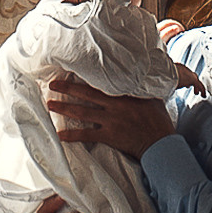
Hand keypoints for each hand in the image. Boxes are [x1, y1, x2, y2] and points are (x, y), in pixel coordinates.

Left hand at [45, 75, 169, 158]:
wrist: (161, 142)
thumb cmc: (158, 119)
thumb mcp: (152, 96)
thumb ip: (141, 87)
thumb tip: (139, 75)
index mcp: (123, 94)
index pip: (100, 82)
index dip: (84, 76)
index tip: (70, 70)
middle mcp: (113, 106)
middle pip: (85, 94)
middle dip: (67, 89)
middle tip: (52, 85)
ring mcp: (110, 121)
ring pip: (82, 113)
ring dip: (65, 108)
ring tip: (50, 105)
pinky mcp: (109, 136)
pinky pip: (86, 135)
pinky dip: (72, 135)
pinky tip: (60, 135)